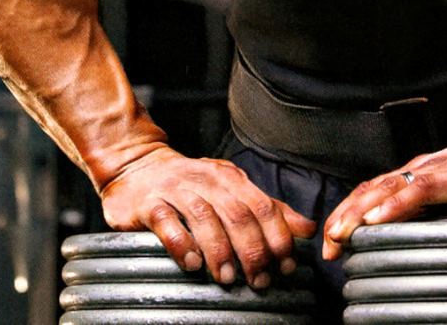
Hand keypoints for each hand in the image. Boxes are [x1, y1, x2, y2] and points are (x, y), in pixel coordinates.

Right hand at [100, 145, 316, 285]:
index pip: (262, 206)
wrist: (139, 167)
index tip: (286, 266)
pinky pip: (166, 221)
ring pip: (204, 217)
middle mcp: (206, 180)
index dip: (277, 237)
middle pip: (237, 213)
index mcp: (230, 178)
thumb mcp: (232, 191)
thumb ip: (268, 210)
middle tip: (259, 280)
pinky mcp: (149, 203)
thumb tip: (307, 229)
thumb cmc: (191, 185)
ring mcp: (176, 189)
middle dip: (252, 249)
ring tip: (228, 278)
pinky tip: (191, 263)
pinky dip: (180, 242)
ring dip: (220, 250)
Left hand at [322, 131, 446, 259]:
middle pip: (373, 189)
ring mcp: (442, 170)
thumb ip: (437, 214)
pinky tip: (380, 219)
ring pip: (391, 188)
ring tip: (341, 232)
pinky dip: (397, 204)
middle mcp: (425, 168)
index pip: (375, 190)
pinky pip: (422, 190)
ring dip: (361, 211)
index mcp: (422, 173)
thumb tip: (411, 243)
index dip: (349, 212)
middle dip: (346, 216)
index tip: (331, 240)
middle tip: (327, 243)